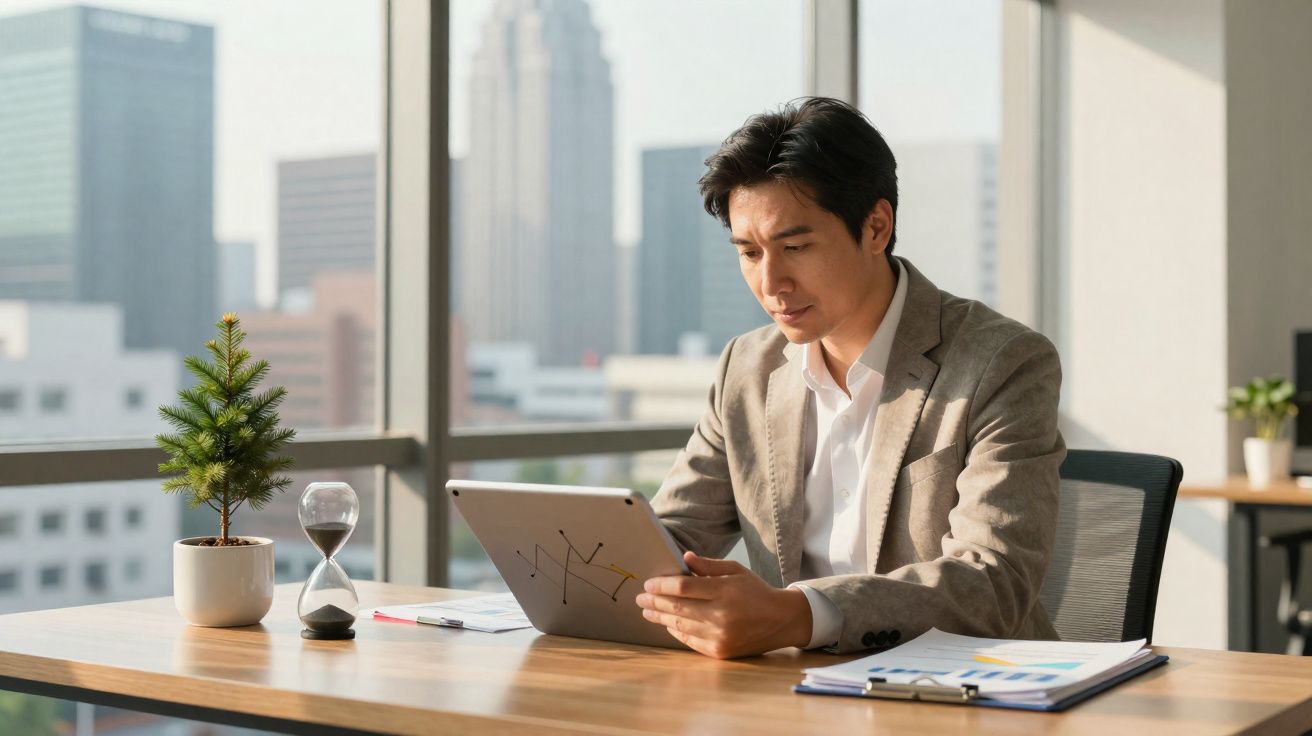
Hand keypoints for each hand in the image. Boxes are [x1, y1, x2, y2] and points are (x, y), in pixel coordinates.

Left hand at [634, 551, 811, 658]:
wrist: (781, 620)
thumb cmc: (756, 591)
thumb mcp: (736, 571)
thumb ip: (709, 566)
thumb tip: (685, 558)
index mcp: (724, 591)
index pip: (684, 587)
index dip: (662, 585)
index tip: (648, 584)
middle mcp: (721, 615)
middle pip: (677, 608)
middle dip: (654, 602)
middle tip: (640, 598)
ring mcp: (720, 636)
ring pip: (680, 626)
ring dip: (660, 618)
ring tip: (647, 612)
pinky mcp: (720, 651)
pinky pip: (690, 641)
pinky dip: (676, 632)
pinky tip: (667, 624)